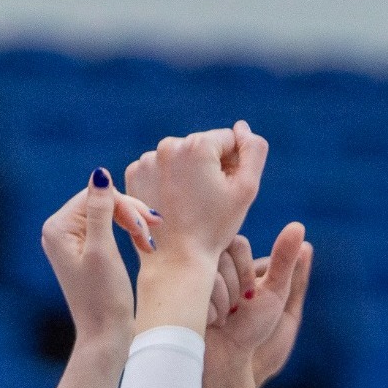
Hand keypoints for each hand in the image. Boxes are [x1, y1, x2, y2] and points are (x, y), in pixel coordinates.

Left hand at [40, 169, 150, 345]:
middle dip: (130, 215)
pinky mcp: (84, 251)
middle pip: (102, 202)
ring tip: (150, 244)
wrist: (106, 336)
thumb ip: (101, 211)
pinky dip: (128, 233)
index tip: (147, 228)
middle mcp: (59, 231)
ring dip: (133, 224)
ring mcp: (71, 241)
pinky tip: (145, 245)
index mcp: (57, 228)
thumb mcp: (103, 250)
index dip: (125, 206)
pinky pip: (109, 227)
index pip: (95, 195)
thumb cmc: (104, 298)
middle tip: (153, 233)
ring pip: (109, 213)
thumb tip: (99, 173)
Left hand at [124, 121, 268, 264]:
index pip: (228, 141)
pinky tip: (172, 204)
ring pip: (180, 158)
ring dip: (187, 174)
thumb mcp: (247, 189)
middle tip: (207, 202)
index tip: (224, 193)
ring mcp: (147, 160)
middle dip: (208, 168)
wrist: (176, 261)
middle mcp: (168, 145)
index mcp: (198, 145)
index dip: (233, 167)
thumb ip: (254, 150)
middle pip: (201, 147)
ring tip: (189, 205)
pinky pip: (159, 170)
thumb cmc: (215, 227)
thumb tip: (242, 127)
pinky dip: (167, 182)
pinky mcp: (133, 175)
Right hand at [206, 224, 310, 369]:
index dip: (246, 269)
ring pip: (209, 271)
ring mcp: (192, 282)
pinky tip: (209, 324)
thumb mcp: (276, 295)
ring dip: (222, 300)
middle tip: (236, 309)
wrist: (226, 364)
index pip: (238, 244)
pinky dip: (208, 310)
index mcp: (234, 265)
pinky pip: (193, 289)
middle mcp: (211, 269)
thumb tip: (299, 227)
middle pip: (222, 253)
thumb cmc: (252, 332)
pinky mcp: (178, 296)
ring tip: (224, 320)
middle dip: (235, 285)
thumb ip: (286, 262)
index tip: (250, 295)